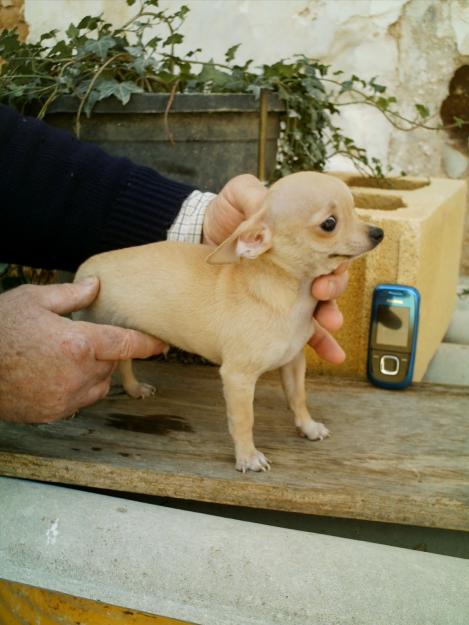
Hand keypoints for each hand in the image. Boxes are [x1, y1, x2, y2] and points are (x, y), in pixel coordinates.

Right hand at [0, 278, 165, 423]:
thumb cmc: (1, 329)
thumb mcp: (33, 300)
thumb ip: (71, 294)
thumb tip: (97, 285)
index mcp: (79, 343)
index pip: (127, 343)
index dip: (148, 343)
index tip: (163, 344)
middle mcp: (78, 374)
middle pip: (111, 364)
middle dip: (103, 352)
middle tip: (77, 341)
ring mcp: (67, 397)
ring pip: (99, 385)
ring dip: (92, 373)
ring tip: (62, 358)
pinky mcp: (55, 413)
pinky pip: (80, 401)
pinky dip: (76, 389)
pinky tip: (52, 376)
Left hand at [203, 174, 348, 364]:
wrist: (199, 236)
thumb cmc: (225, 213)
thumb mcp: (239, 196)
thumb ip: (254, 195)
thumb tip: (265, 203)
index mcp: (301, 237)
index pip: (330, 249)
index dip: (336, 259)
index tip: (325, 269)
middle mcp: (301, 264)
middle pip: (330, 279)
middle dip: (333, 289)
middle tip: (322, 294)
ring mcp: (290, 289)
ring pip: (320, 306)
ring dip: (330, 317)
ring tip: (330, 327)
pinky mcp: (275, 310)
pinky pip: (300, 328)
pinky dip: (317, 341)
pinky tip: (330, 355)